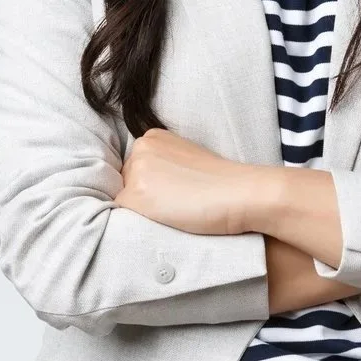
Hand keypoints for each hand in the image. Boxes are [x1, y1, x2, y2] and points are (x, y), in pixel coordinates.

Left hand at [113, 128, 262, 235]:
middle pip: (126, 182)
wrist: (237, 192)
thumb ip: (162, 164)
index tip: (177, 190)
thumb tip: (147, 186)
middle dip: (144, 196)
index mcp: (152, 136)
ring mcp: (135, 171)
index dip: (154, 186)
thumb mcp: (185, 157)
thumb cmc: (218, 180)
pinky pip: (124, 218)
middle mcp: (140, 148)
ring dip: (143, 210)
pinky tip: (168, 219)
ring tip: (175, 209)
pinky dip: (141, 224)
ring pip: (125, 201)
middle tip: (177, 200)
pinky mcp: (135, 196)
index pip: (135, 168)